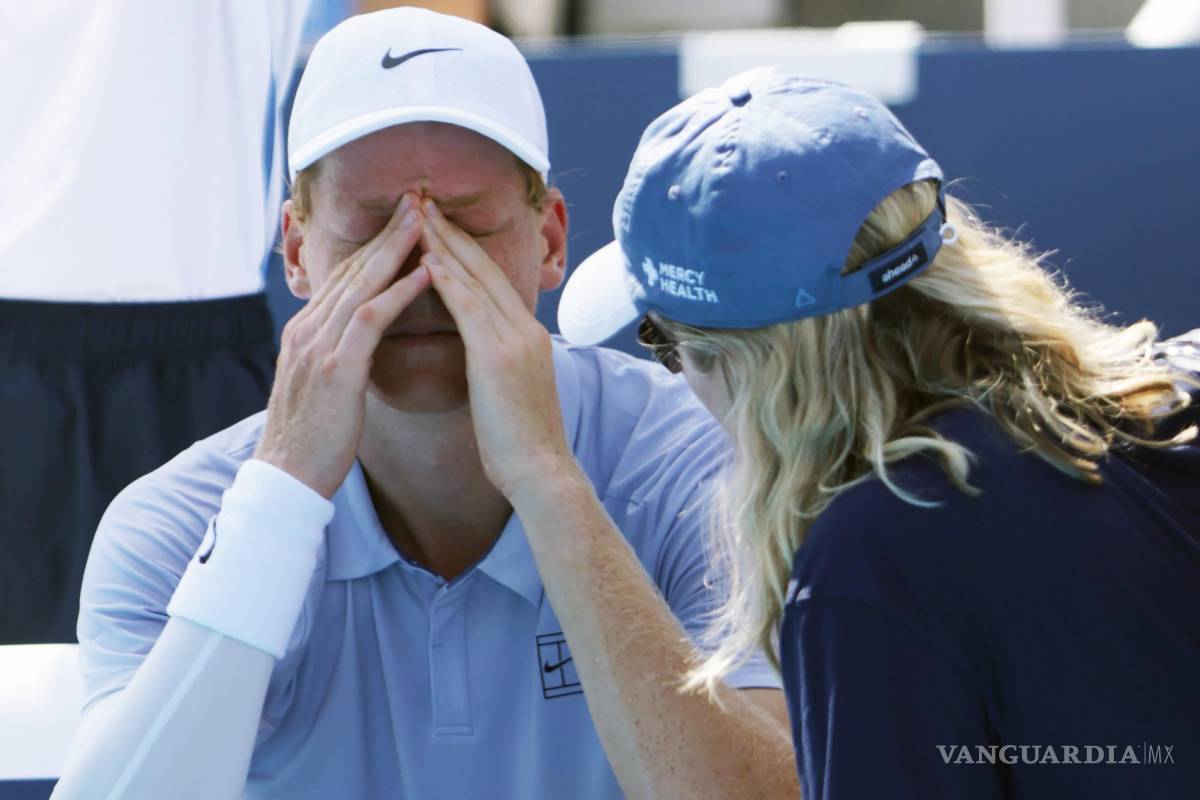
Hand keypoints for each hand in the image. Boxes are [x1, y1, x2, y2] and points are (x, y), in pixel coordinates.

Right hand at [255, 194, 430, 497]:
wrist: (287, 477)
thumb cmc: (313, 438)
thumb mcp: (323, 385)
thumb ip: (338, 354)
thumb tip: (360, 341)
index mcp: (305, 331)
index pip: (343, 275)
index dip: (374, 246)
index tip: (403, 221)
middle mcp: (308, 329)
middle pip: (352, 267)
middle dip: (386, 232)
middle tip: (417, 200)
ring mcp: (319, 346)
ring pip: (361, 282)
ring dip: (396, 248)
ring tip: (425, 220)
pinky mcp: (336, 368)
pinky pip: (370, 318)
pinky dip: (398, 291)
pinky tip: (424, 272)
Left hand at [418, 198, 578, 500]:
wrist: (540, 471)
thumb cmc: (521, 443)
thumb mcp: (512, 390)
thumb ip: (498, 362)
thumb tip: (482, 353)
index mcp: (528, 335)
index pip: (491, 279)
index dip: (464, 248)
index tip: (438, 223)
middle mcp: (525, 328)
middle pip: (484, 267)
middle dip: (452, 232)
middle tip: (423, 201)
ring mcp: (515, 339)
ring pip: (476, 279)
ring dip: (444, 244)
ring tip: (417, 216)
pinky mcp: (499, 356)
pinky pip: (470, 309)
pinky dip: (448, 280)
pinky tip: (427, 259)